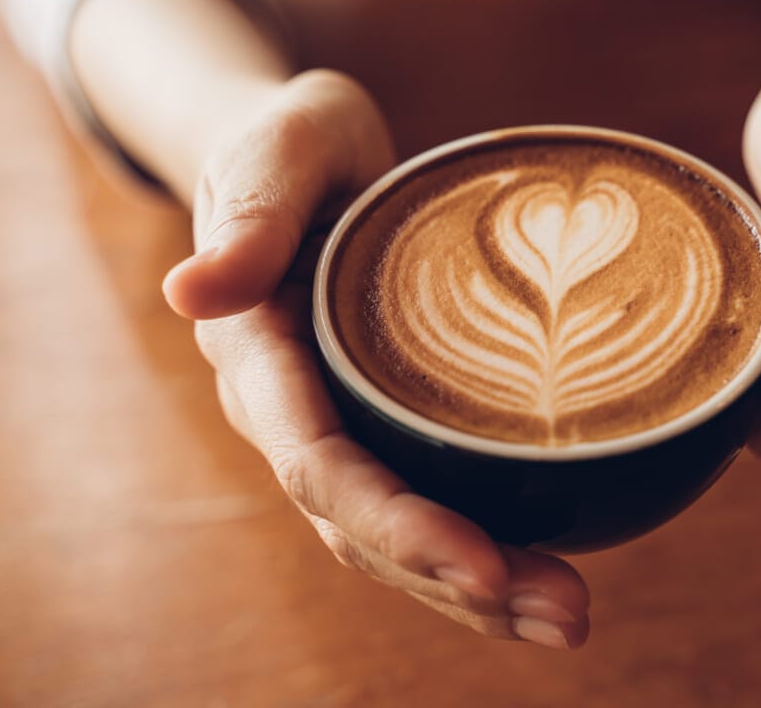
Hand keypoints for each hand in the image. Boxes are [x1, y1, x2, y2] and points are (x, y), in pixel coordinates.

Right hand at [162, 69, 589, 647]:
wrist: (307, 162)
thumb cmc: (295, 143)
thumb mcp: (281, 146)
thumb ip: (252, 209)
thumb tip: (191, 291)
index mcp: (260, 358)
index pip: (321, 466)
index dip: (398, 526)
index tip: (484, 569)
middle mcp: (292, 414)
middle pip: (366, 527)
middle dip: (459, 582)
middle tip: (569, 615)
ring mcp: (338, 428)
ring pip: (395, 537)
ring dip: (480, 590)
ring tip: (570, 617)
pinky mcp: (383, 426)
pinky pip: (425, 502)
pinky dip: (482, 546)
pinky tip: (545, 572)